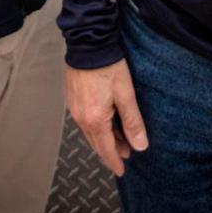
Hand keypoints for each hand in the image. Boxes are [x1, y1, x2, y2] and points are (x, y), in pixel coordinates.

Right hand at [65, 61, 148, 176]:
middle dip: (110, 150)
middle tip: (125, 154)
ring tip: (117, 138)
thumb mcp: (126, 94)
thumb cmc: (108, 66)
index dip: (114, 161)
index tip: (121, 170)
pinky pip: (83, 119)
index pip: (105, 149)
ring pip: (89, 131)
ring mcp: (73, 107)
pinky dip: (94, 125)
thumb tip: (140, 146)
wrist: (88, 42)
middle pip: (96, 142)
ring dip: (103, 137)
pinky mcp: (71, 96)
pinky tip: (102, 121)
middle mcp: (80, 117)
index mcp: (94, 120)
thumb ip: (132, 121)